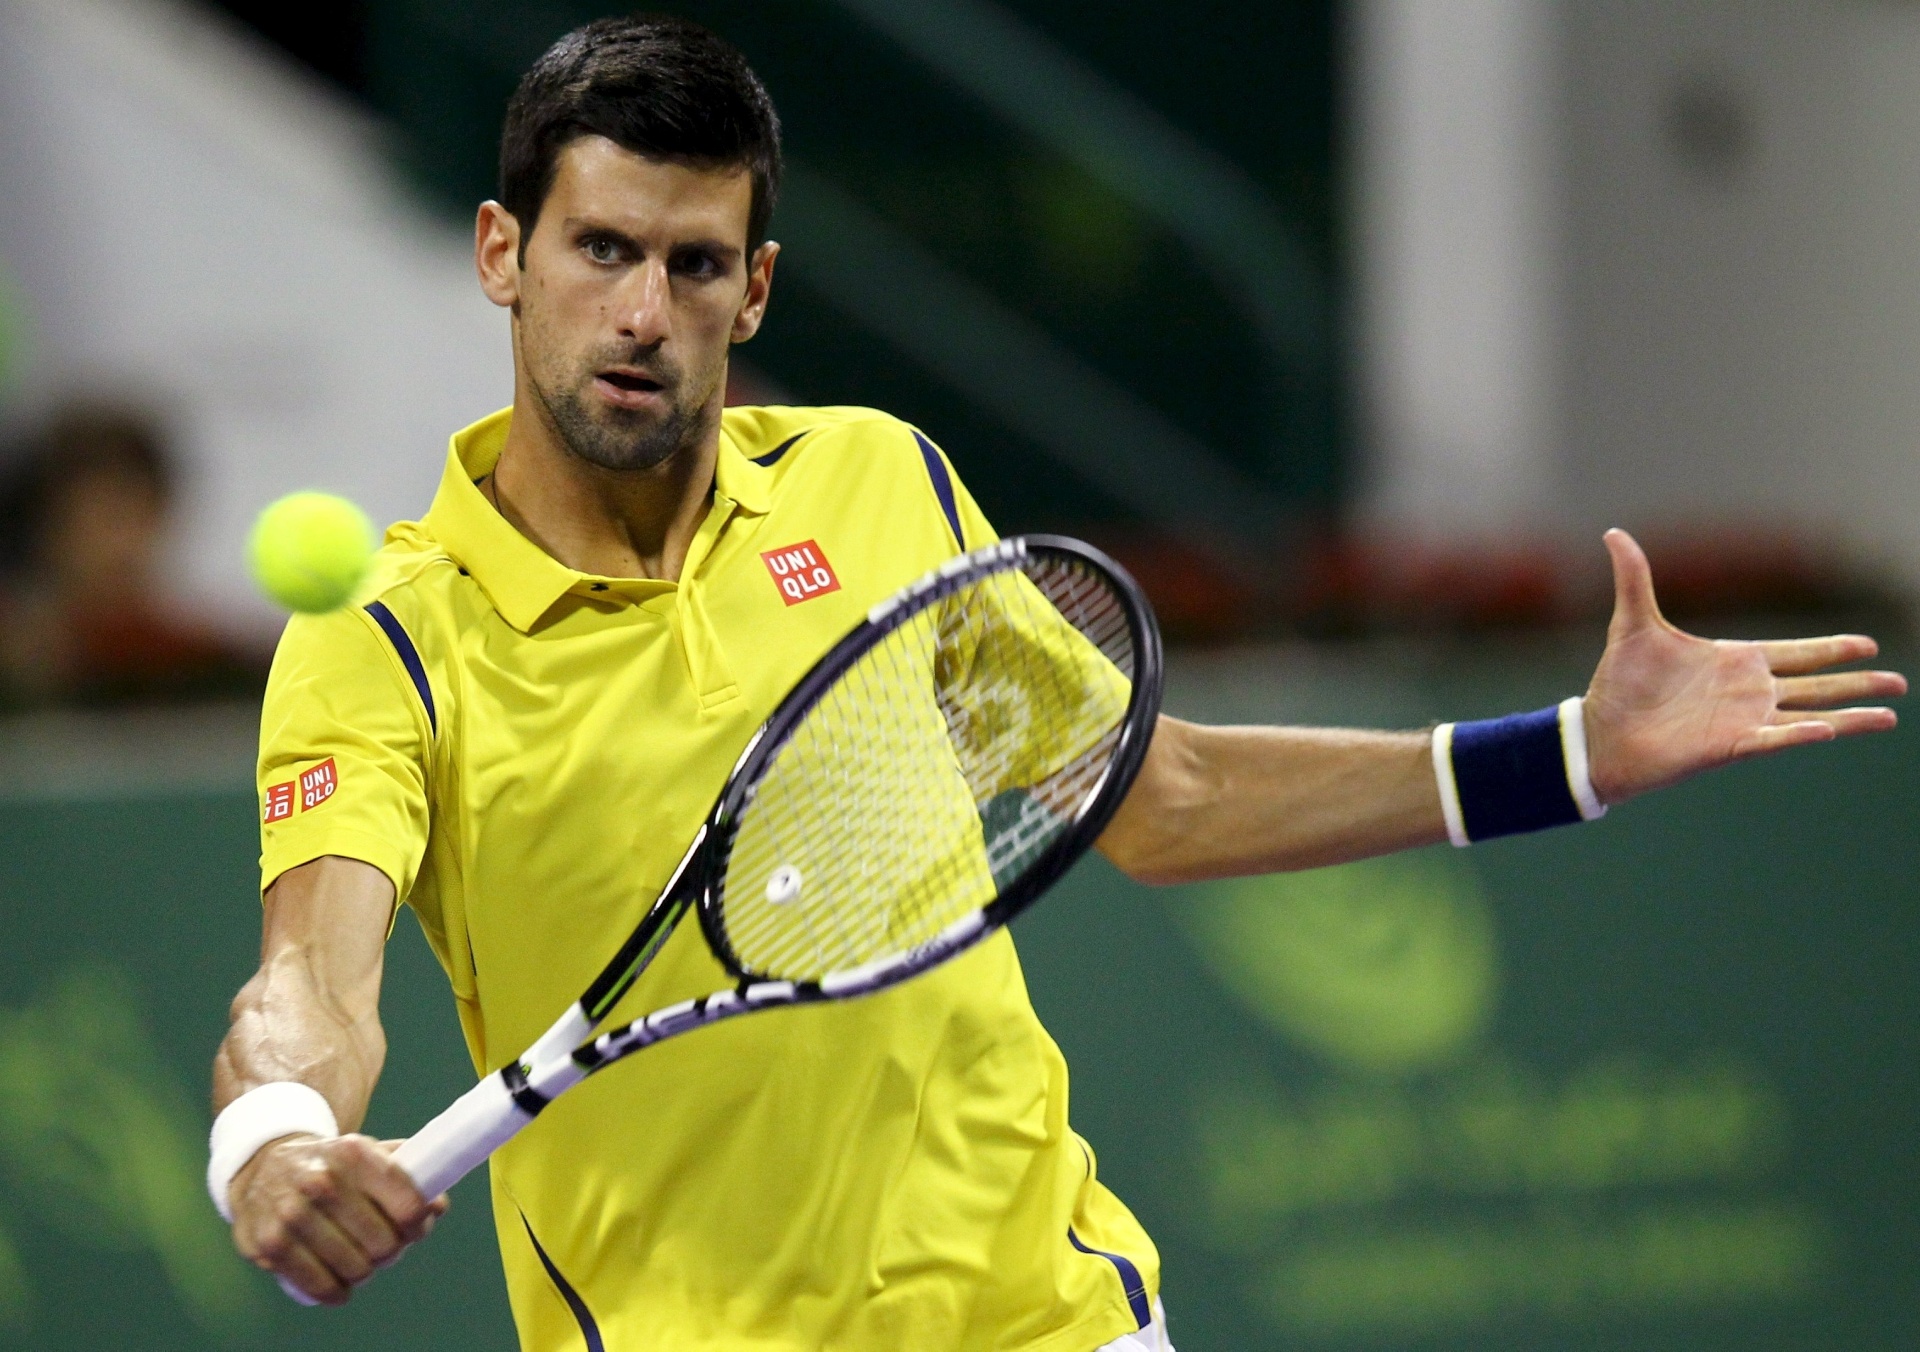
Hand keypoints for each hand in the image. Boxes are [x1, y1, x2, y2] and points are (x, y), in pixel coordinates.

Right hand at [228, 1133, 445, 1304]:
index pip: (408, 1207)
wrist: (263, 1164)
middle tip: (384, 1247)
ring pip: (356, 1268)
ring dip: (364, 1272)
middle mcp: (323, 1181)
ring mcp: (293, 1213)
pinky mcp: (269, 1243)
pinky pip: (319, 1285)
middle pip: (384, 1244)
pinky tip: (339, 1287)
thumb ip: (409, 1174)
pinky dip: (335, 1292)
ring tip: (359, 1261)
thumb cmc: (331, 1164)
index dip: (419, 1225)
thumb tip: (439, 1207)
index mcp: (355, 1154)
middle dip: (391, 1251)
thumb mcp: (368, 1153)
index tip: (415, 1229)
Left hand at [1583, 529, 1904, 803]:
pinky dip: (1800, 733)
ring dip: (1849, 716)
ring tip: (1890, 716)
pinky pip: (1774, 739)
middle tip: (1898, 682)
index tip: (1868, 645)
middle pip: (1815, 684)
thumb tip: (1613, 531)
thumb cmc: (1618, 684)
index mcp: (1735, 662)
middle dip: (1856, 682)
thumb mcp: (1631, 622)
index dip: (1830, 648)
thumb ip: (1634, 577)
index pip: (1796, 654)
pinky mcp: (1730, 745)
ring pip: (1810, 715)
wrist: (1598, 732)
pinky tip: (1829, 729)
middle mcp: (1748, 693)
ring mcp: (1743, 721)